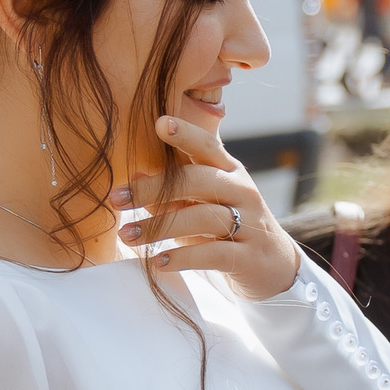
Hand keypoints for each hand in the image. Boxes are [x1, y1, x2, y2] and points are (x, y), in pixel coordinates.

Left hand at [114, 115, 297, 300]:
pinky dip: (183, 257)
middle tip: (116, 199)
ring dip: (160, 226)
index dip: (186, 133)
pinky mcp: (249, 257)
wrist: (274, 266)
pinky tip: (158, 261)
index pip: (207, 146)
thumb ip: (173, 190)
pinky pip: (213, 253)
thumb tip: (133, 174)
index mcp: (229, 172)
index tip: (159, 124)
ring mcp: (251, 223)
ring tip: (127, 236)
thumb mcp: (204, 203)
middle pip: (197, 180)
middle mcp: (243, 192)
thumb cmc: (229, 227)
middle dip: (153, 188)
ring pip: (203, 217)